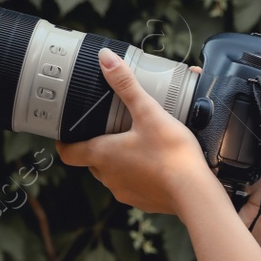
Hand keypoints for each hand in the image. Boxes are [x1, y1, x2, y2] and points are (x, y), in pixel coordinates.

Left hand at [57, 48, 211, 215]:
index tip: (67, 133)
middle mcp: (108, 177)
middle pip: (92, 160)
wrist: (195, 192)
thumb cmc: (171, 154)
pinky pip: (134, 186)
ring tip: (138, 144)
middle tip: (112, 128)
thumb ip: (126, 85)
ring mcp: (125, 192)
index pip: (68, 152)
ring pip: (113, 174)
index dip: (65, 142)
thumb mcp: (148, 112)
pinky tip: (156, 164)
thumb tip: (107, 59)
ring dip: (120, 161)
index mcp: (102, 154)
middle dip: (99, 145)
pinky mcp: (144, 201)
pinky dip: (139, 175)